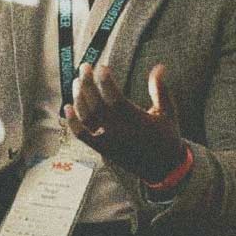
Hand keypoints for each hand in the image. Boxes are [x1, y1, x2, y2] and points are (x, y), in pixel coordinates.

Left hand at [63, 63, 186, 182]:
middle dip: (88, 85)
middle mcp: (121, 133)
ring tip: (76, 81)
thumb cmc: (166, 136)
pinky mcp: (102, 149)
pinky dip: (73, 122)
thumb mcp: (168, 113)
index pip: (117, 101)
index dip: (107, 83)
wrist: (163, 169)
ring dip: (79, 98)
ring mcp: (109, 142)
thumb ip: (161, 90)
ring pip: (88, 118)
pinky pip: (82, 136)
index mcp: (138, 122)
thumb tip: (159, 66)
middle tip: (84, 67)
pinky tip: (67, 107)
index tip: (102, 67)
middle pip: (97, 106)